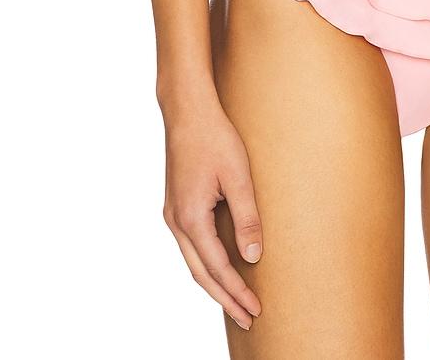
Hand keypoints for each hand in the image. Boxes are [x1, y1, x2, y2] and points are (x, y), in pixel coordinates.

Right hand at [162, 98, 263, 329]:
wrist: (187, 110)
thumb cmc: (215, 137)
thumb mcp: (238, 176)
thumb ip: (246, 216)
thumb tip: (253, 255)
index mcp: (190, 218)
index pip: (217, 268)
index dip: (237, 291)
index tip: (256, 309)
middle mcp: (176, 221)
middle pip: (200, 273)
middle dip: (224, 298)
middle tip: (248, 318)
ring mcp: (173, 213)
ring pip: (193, 261)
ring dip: (214, 283)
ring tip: (236, 300)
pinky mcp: (176, 204)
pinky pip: (191, 245)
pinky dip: (206, 263)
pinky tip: (221, 266)